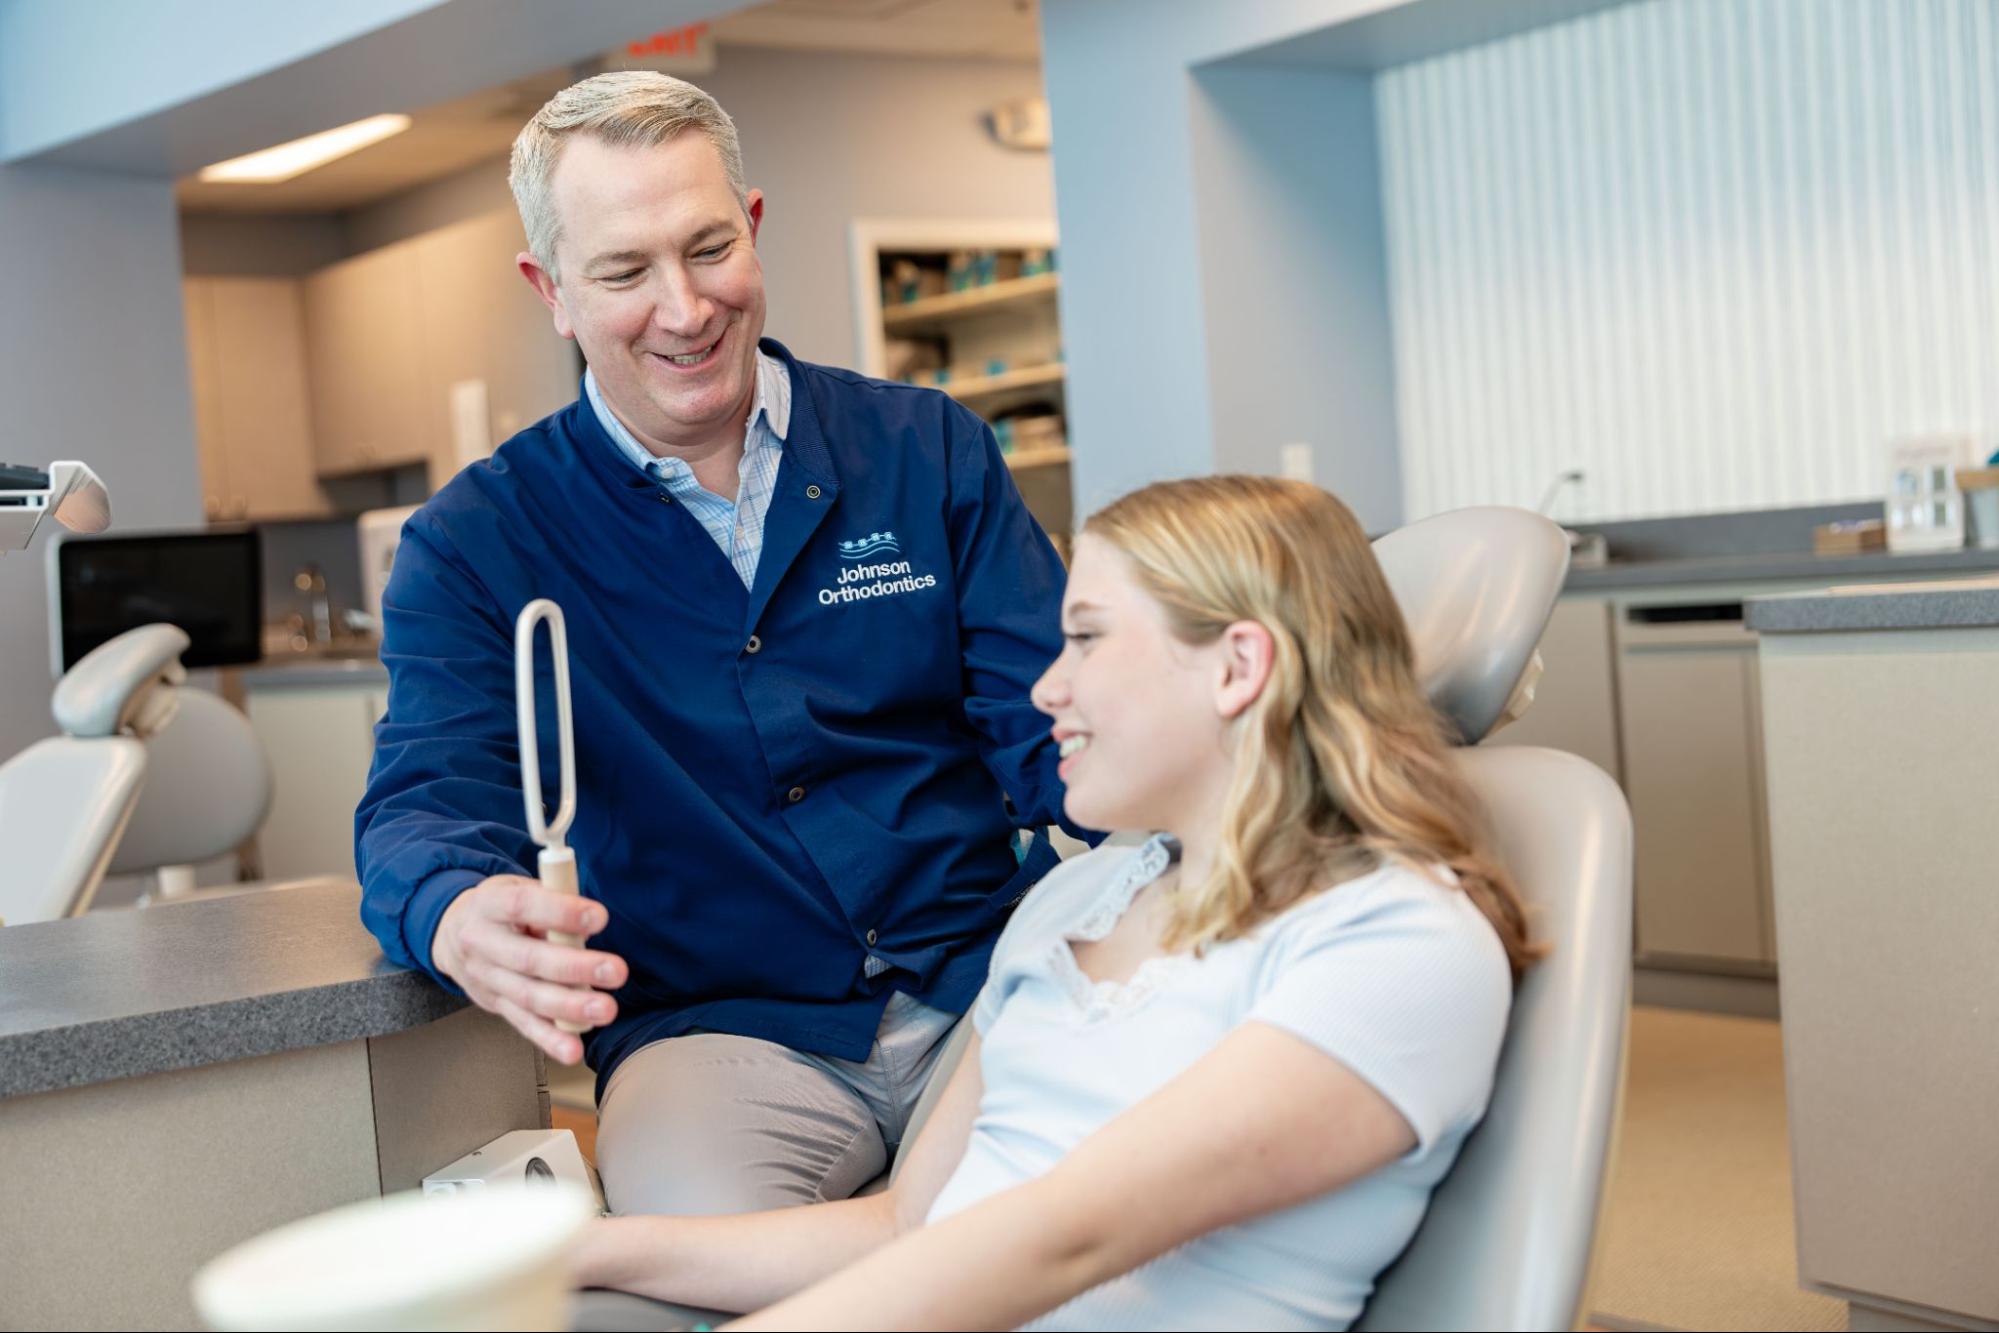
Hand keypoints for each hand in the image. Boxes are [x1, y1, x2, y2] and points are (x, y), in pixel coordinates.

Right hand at [431, 875, 627, 1064]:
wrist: (454, 934)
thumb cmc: (502, 909)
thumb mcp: (519, 888)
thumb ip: (551, 900)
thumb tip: (587, 928)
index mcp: (489, 904)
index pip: (523, 905)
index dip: (561, 912)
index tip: (599, 918)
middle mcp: (481, 943)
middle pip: (528, 959)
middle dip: (575, 968)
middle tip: (616, 971)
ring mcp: (486, 978)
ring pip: (527, 997)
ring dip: (569, 1007)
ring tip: (604, 1010)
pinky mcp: (495, 1005)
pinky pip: (523, 1024)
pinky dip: (550, 1040)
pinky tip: (573, 1049)